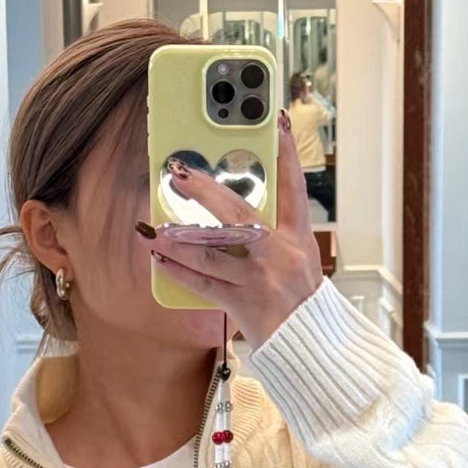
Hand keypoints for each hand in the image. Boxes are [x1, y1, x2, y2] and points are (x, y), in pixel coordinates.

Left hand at [142, 112, 322, 347]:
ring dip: (179, 239)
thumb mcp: (300, 263)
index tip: (278, 122)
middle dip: (206, 192)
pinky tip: (159, 259)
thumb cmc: (303, 305)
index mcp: (298, 239)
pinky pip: (204, 285)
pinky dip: (179, 272)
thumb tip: (237, 216)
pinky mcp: (243, 304)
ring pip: (212, 253)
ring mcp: (259, 279)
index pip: (294, 188)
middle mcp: (278, 254)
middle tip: (180, 173)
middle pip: (238, 216)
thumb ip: (274, 237)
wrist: (312, 346)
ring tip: (155, 227)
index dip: (287, 154)